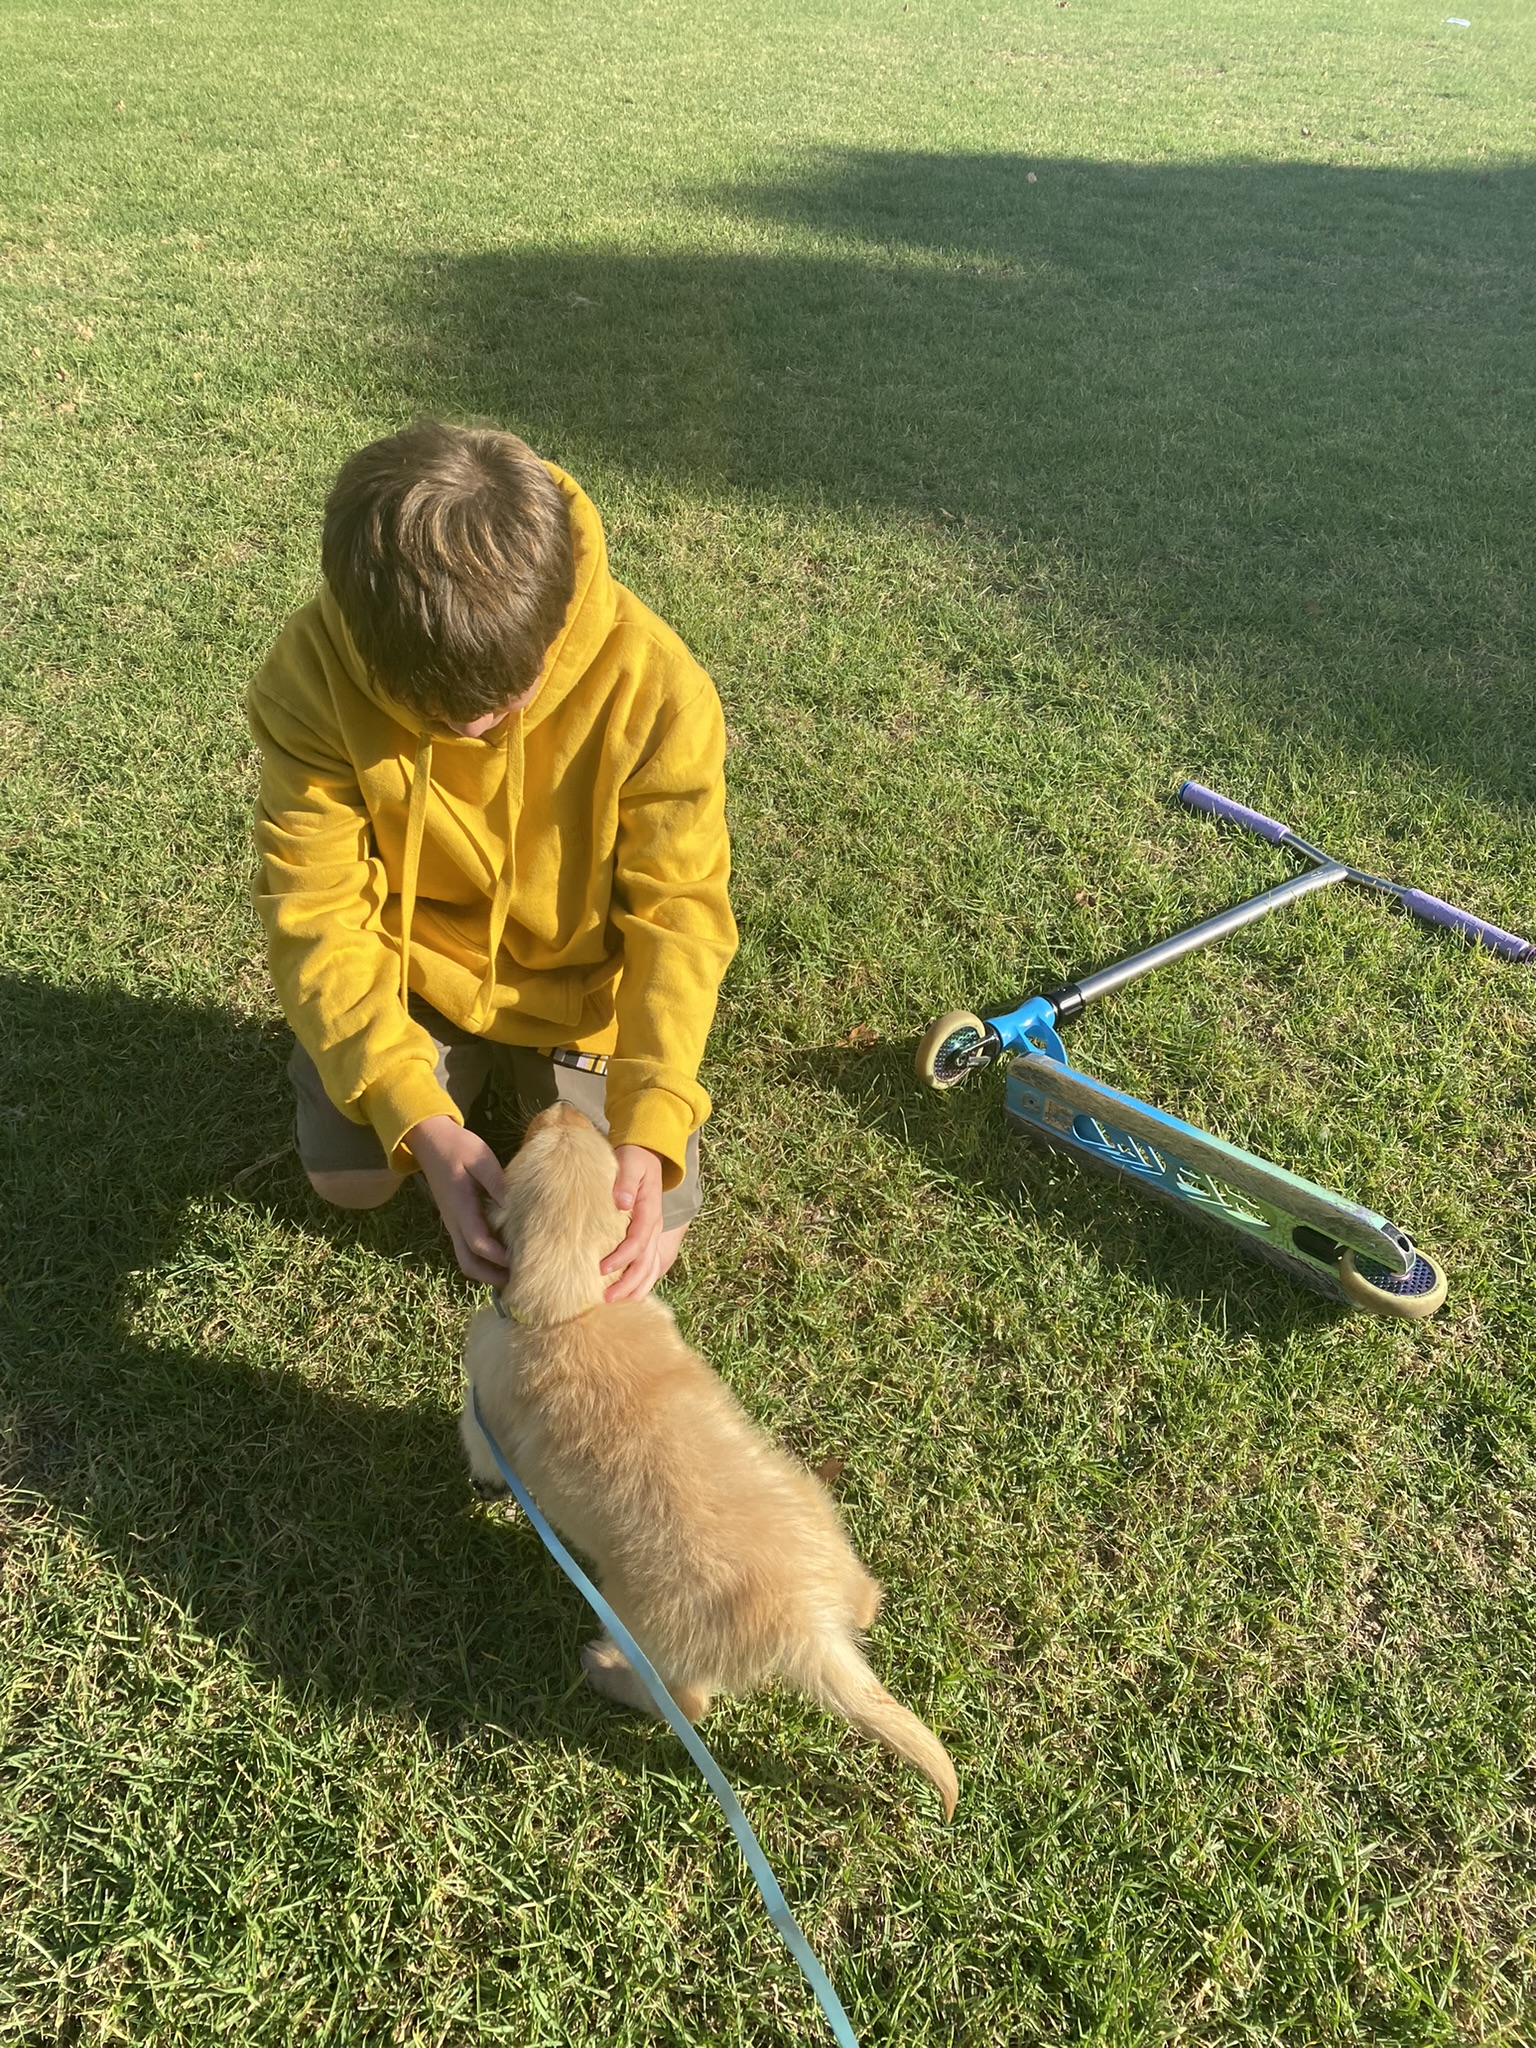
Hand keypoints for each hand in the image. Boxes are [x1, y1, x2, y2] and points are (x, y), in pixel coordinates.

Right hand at [406, 1115, 508, 1285]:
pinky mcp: (457, 1221)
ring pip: (467, 1259)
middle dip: (492, 1277)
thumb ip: (497, 1183)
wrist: (430, 1140)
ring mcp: (453, 1224)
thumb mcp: (481, 1158)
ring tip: (515, 1274)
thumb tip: (516, 1207)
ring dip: (488, 1272)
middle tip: (520, 1281)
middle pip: (469, 1263)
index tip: (523, 1262)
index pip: (478, 1243)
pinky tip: (504, 1256)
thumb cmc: (457, 1147)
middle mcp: (454, 1222)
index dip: (499, 1258)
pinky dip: (484, 1260)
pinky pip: (468, 1248)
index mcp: (461, 1208)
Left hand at [602, 1144, 665, 1300]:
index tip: (601, 1269)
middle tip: (607, 1298)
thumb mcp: (630, 1162)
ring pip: (651, 1268)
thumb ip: (625, 1181)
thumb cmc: (635, 1158)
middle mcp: (654, 1226)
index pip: (638, 1241)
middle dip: (629, 1283)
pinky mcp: (648, 1236)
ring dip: (636, 1287)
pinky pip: (649, 1264)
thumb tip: (620, 1203)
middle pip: (646, 1262)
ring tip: (618, 1303)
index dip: (621, 1258)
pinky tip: (628, 1295)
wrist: (648, 1153)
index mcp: (650, 1211)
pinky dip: (641, 1282)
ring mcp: (653, 1233)